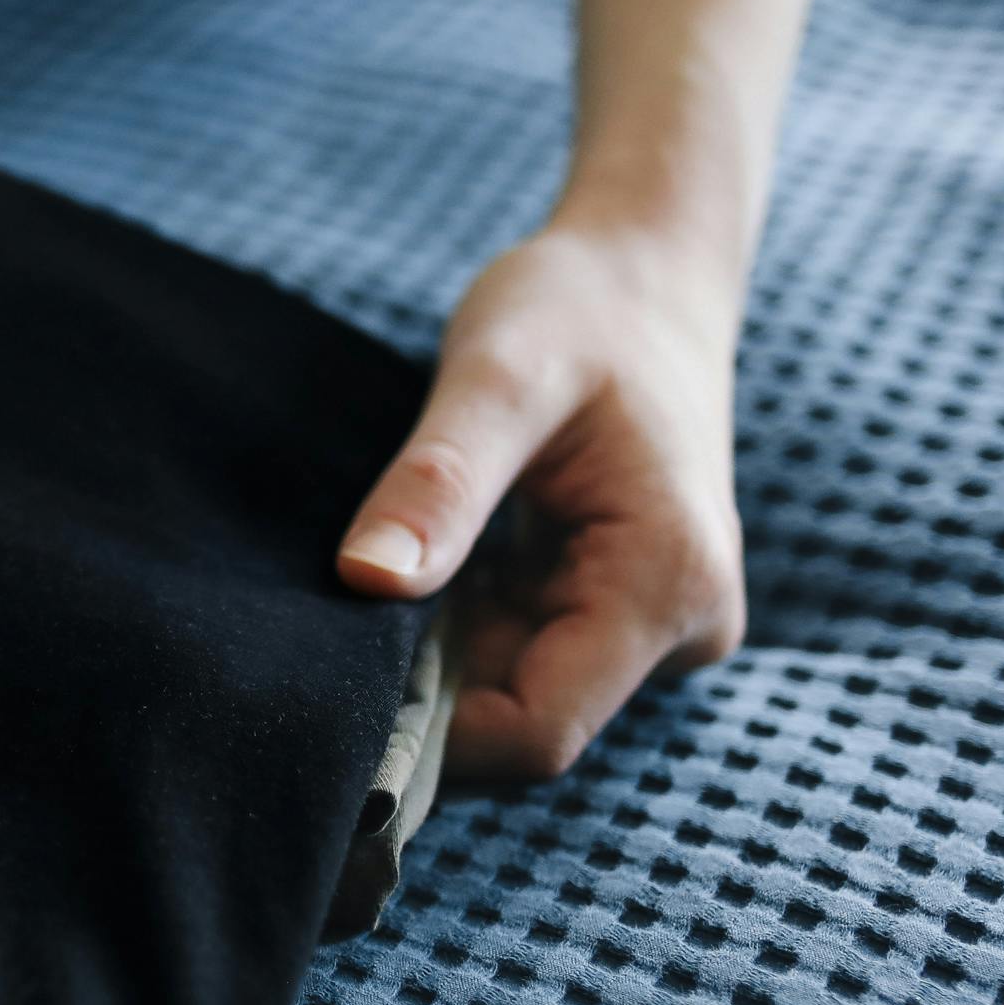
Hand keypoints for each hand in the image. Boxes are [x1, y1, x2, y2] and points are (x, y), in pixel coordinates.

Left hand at [335, 199, 750, 779]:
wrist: (644, 270)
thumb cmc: (577, 308)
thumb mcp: (500, 374)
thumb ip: (440, 480)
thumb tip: (368, 578)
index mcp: (667, 585)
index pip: (539, 732)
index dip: (430, 734)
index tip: (332, 685)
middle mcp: (677, 625)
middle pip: (522, 723)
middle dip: (421, 694)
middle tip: (326, 627)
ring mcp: (649, 622)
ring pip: (510, 693)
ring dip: (429, 660)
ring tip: (376, 577)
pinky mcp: (612, 606)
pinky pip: (514, 654)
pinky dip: (449, 629)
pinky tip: (414, 568)